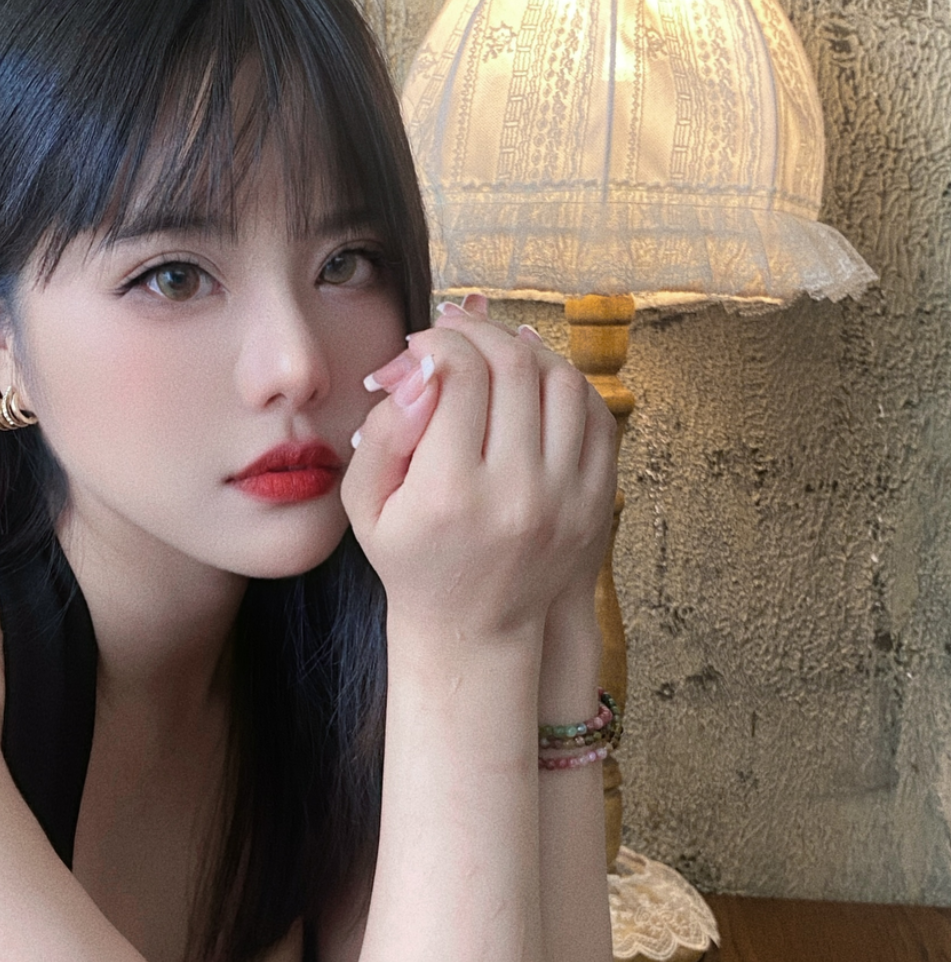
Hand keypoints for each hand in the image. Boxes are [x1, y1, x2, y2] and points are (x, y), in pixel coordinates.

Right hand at [341, 294, 616, 647]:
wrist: (472, 630)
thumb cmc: (411, 560)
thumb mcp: (366, 503)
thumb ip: (384, 430)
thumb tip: (421, 368)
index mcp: (450, 493)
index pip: (461, 375)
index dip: (442, 341)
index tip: (426, 343)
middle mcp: (515, 493)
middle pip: (515, 367)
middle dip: (483, 333)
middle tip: (460, 332)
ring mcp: (565, 499)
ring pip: (563, 382)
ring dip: (529, 351)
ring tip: (498, 351)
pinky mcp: (595, 504)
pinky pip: (596, 417)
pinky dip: (568, 385)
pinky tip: (538, 381)